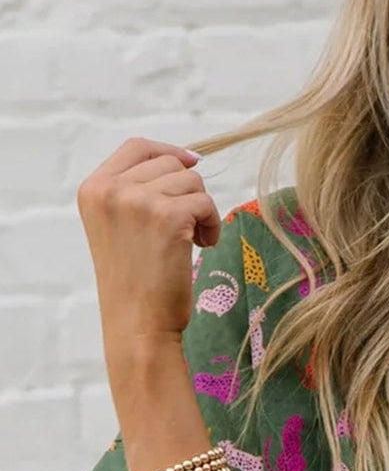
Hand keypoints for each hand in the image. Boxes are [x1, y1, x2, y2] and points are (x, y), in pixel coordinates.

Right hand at [77, 137, 221, 355]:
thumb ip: (138, 190)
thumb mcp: (119, 227)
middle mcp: (111, 189)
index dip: (169, 152)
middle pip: (170, 163)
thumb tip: (189, 159)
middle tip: (186, 227)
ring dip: (201, 211)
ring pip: (192, 182)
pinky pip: (206, 203)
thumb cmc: (135, 282)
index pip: (137, 146)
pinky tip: (202, 247)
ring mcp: (138, 200)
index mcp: (94, 189)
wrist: (137, 324)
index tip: (191, 164)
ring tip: (192, 241)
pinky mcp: (168, 216)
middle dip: (187, 192)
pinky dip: (212, 225)